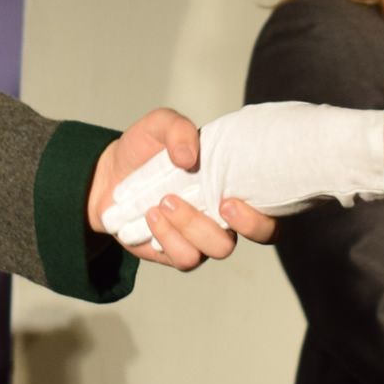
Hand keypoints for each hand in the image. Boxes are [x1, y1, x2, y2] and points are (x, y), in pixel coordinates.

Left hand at [89, 108, 275, 271]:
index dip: (268, 208)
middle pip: (263, 234)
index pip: (275, 204)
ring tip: (163, 201)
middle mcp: (229, 214)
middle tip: (218, 202)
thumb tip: (191, 157)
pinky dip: (168, 236)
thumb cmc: (144, 150)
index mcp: (237, 181)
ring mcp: (205, 237)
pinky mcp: (178, 252)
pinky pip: (186, 258)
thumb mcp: (159, 125)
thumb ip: (178, 129)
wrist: (108, 176)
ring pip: (219, 248)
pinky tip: (151, 215)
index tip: (235, 197)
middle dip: (245, 223)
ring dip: (193, 226)